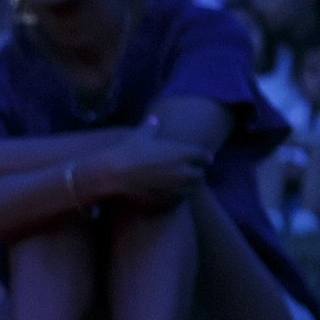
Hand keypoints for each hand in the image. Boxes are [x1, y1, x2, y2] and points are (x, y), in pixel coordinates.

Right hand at [92, 131, 211, 208]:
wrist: (114, 175)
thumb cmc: (127, 152)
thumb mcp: (139, 136)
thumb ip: (150, 127)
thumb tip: (153, 119)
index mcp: (183, 152)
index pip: (204, 156)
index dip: (203, 157)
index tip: (203, 159)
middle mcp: (184, 170)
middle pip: (201, 175)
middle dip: (197, 174)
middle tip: (191, 173)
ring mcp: (176, 187)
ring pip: (192, 189)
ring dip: (188, 187)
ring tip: (181, 185)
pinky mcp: (167, 200)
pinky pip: (179, 201)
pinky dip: (177, 198)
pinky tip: (170, 195)